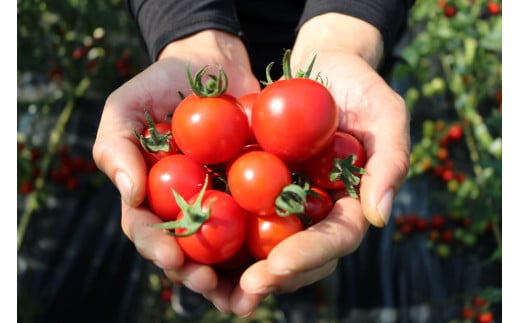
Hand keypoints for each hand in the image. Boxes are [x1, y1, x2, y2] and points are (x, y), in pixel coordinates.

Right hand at [91, 30, 261, 311]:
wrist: (213, 64)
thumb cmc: (161, 84)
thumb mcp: (126, 107)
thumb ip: (116, 147)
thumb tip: (129, 195)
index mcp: (151, 197)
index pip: (148, 230)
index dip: (157, 246)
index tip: (172, 256)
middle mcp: (186, 208)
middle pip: (188, 252)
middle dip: (197, 274)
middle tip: (210, 285)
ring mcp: (222, 203)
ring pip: (226, 250)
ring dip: (235, 277)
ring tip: (248, 295)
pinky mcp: (256, 193)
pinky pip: (264, 221)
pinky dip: (272, 244)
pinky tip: (284, 260)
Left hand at [203, 14, 409, 314]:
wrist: (321, 65)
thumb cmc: (360, 85)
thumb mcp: (385, 114)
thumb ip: (390, 161)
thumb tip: (379, 217)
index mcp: (350, 204)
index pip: (336, 240)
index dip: (309, 255)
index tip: (277, 264)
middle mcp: (318, 212)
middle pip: (301, 256)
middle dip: (273, 275)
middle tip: (243, 286)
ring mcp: (287, 202)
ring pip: (267, 246)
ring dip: (241, 270)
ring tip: (211, 283)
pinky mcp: (257, 187)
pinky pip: (239, 213)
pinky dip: (219, 232)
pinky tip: (191, 243)